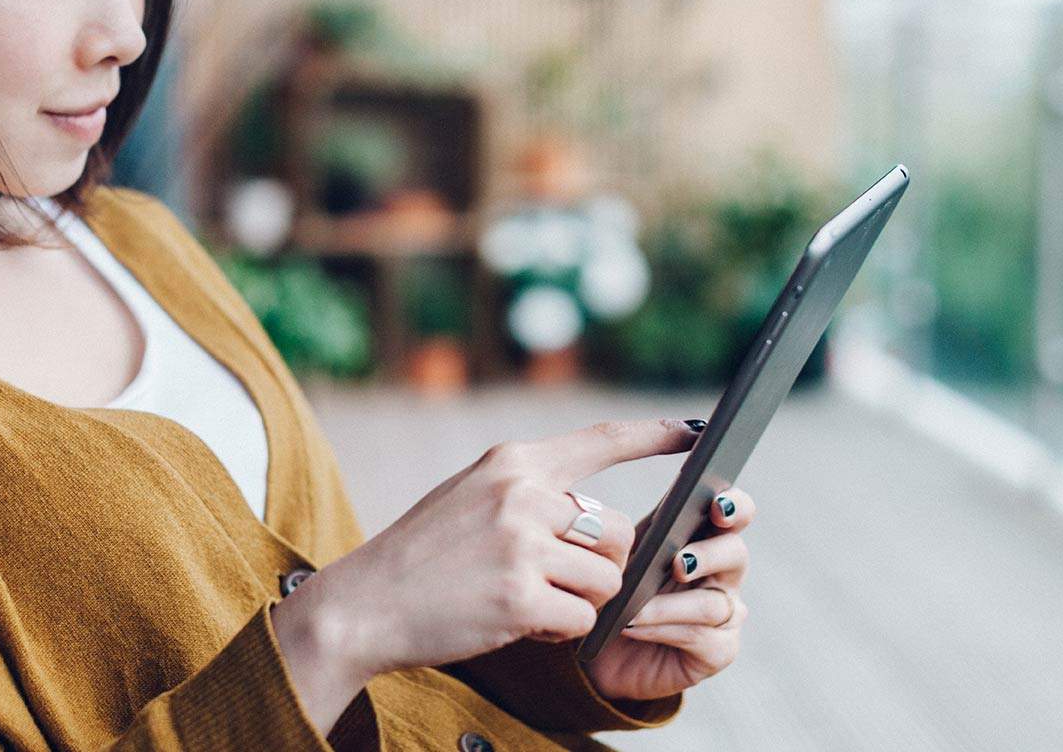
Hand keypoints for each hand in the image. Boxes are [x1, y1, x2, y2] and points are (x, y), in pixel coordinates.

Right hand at [274, 418, 699, 682]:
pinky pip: (582, 619)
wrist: (365, 603)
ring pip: (605, 579)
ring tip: (528, 602)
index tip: (697, 431)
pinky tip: (519, 624)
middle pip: (615, 531)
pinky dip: (559, 631)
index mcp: (511, 461)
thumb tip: (596, 519)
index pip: (600, 441)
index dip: (655, 436)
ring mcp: (520, 545)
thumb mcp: (470, 495)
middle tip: (553, 581)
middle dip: (599, 565)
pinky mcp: (520, 597)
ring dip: (579, 601)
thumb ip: (530, 494)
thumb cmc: (422, 555)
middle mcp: (520, 494)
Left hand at [581, 486, 754, 701]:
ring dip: (667, 605)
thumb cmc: (620, 593)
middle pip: (736, 554)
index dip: (735, 506)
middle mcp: (724, 574)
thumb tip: (663, 507)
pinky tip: (631, 626)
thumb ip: (651, 530)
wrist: (605, 653)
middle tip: (678, 563)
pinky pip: (698, 636)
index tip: (717, 506)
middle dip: (709, 555)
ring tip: (633, 607)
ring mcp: (728, 614)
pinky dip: (659, 628)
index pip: (736, 513)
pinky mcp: (720, 650)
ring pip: (712, 603)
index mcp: (706, 538)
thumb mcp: (628, 555)